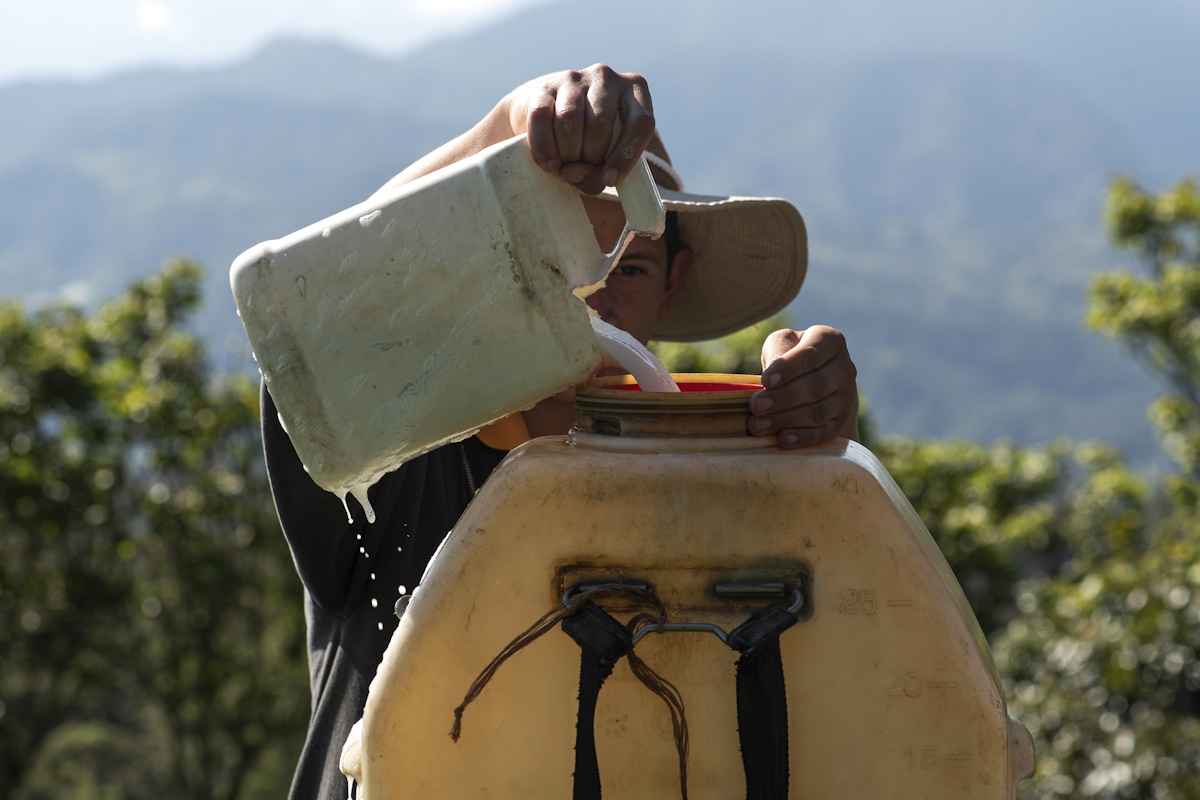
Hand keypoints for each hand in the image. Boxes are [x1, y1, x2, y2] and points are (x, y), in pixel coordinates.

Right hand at [502, 64, 654, 194]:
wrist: (549, 116)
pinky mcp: (544, 86)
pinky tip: (549, 161)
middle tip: (582, 168)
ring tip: (564, 165)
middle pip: (600, 123)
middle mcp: (606, 77)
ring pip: (571, 119)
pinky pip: (542, 116)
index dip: (625, 155)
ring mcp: (574, 78)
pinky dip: (544, 146)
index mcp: (635, 91)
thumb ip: (594, 175)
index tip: (610, 180)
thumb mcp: (603, 161)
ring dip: (567, 153)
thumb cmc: (588, 143)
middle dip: (590, 156)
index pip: (640, 122)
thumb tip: (573, 170)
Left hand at [749, 326, 859, 447]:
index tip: (766, 380)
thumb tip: (770, 378)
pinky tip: (783, 440)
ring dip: (786, 420)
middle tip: (756, 406)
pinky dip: (803, 438)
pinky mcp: (841, 422)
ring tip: (758, 425)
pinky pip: (823, 433)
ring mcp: (846, 398)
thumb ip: (778, 350)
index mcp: (830, 341)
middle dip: (783, 398)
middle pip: (815, 386)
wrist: (821, 384)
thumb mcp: (785, 344)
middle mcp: (844, 369)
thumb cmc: (794, 358)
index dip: (788, 368)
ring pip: (818, 412)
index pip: (811, 354)